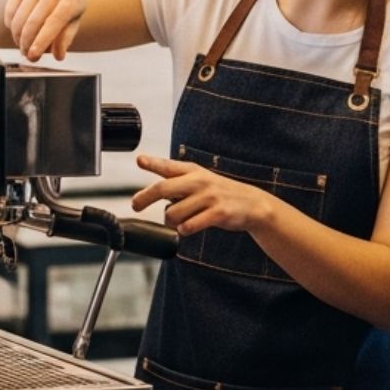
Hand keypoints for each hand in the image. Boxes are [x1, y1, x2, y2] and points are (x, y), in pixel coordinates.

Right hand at [3, 0, 85, 60]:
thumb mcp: (76, 16)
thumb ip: (67, 36)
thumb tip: (58, 56)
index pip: (54, 22)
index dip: (41, 41)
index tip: (33, 56)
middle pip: (34, 21)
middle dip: (27, 43)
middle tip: (27, 56)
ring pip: (20, 16)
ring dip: (18, 36)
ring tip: (22, 46)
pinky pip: (11, 7)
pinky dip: (11, 23)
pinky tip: (15, 30)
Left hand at [132, 155, 269, 236]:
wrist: (253, 204)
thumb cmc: (220, 193)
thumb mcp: (200, 179)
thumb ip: (174, 178)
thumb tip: (146, 177)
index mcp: (194, 171)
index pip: (169, 166)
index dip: (153, 163)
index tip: (140, 160)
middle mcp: (200, 181)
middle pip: (163, 188)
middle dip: (144, 198)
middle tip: (136, 205)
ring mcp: (209, 197)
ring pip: (172, 213)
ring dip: (171, 221)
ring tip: (180, 220)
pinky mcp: (217, 213)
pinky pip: (189, 226)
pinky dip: (184, 230)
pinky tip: (189, 228)